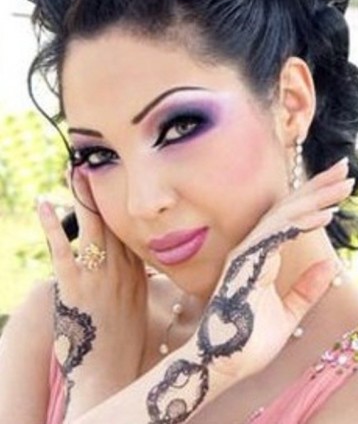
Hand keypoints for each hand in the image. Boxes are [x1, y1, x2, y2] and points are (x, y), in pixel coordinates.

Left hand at [38, 168, 147, 417]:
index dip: (122, 201)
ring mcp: (98, 274)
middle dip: (103, 188)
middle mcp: (122, 266)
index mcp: (138, 269)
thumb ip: (139, 276)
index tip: (117, 179)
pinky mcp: (74, 284)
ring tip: (74, 170)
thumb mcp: (140, 303)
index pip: (130, 226)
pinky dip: (51, 224)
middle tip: (95, 161)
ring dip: (81, 195)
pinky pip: (62, 247)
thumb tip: (140, 259)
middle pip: (113, 218)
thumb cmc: (123, 338)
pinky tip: (44, 204)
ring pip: (91, 225)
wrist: (110, 368)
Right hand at [196, 157, 352, 381]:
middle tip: (345, 169)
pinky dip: (301, 223)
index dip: (314, 198)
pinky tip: (324, 214)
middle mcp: (252, 247)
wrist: (221, 365)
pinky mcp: (247, 264)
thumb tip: (331, 266)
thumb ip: (307, 289)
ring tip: (343, 186)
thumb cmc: (249, 342)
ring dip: (315, 198)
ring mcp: (248, 253)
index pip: (290, 218)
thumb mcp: (288, 314)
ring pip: (284, 215)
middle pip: (289, 208)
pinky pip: (277, 236)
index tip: (339, 184)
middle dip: (318, 186)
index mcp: (260, 254)